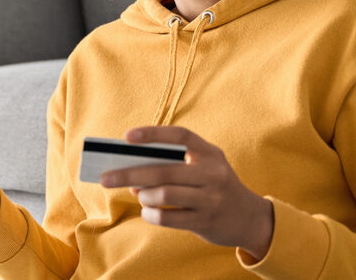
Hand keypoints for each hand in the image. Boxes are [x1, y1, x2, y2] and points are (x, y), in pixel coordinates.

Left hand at [100, 126, 273, 260]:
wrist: (250, 218)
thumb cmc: (214, 187)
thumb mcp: (203, 168)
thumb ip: (173, 164)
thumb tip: (132, 169)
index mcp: (210, 153)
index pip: (180, 136)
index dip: (153, 134)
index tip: (127, 137)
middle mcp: (213, 173)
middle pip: (164, 170)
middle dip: (129, 173)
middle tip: (106, 178)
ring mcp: (211, 199)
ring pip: (165, 194)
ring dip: (144, 195)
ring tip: (138, 194)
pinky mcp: (206, 221)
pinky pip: (169, 217)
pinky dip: (151, 214)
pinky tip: (148, 212)